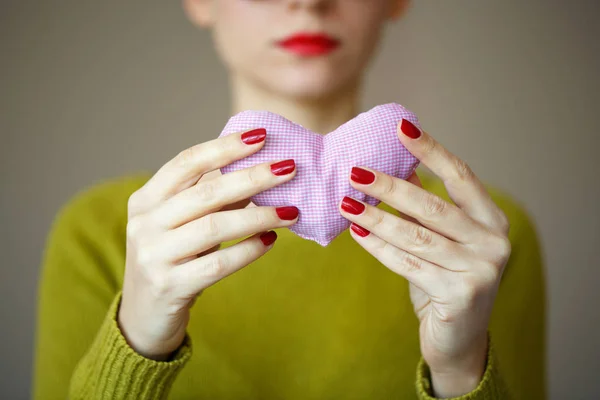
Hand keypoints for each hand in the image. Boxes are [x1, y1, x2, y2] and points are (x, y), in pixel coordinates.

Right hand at [118, 128, 298, 360]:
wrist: (144, 315)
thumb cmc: (172, 259)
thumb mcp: (183, 224)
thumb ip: (212, 198)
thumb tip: (260, 171)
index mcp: (145, 200)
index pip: (186, 163)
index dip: (224, 147)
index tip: (261, 136)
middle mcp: (144, 224)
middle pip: (205, 193)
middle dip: (252, 177)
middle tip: (289, 168)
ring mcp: (154, 256)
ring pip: (214, 227)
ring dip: (258, 216)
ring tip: (291, 211)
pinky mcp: (170, 287)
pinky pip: (218, 264)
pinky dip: (248, 250)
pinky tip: (271, 240)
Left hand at [338, 119, 511, 396]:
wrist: (459, 340)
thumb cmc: (447, 280)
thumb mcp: (443, 239)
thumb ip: (426, 207)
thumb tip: (396, 167)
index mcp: (492, 220)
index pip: (460, 176)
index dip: (430, 150)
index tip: (401, 126)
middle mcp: (493, 242)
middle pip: (433, 205)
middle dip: (390, 187)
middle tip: (355, 172)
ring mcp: (480, 270)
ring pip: (416, 236)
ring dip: (376, 218)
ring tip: (346, 203)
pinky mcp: (459, 295)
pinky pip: (408, 264)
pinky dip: (379, 248)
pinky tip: (357, 234)